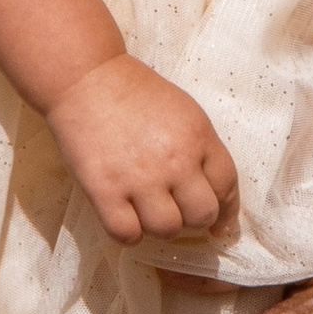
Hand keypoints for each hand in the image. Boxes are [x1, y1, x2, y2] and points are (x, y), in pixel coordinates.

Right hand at [46, 56, 237, 243]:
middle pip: (202, 215)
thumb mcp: (184, 112)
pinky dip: (127, 232)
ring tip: (145, 210)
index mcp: (199, 137)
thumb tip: (213, 192)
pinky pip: (127, 234)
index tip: (217, 222)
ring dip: (158, 226)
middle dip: (192, 219)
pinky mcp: (105, 191)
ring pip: (167, 230)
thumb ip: (201, 149)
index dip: (225, 209)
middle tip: (176, 209)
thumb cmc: (135, 93)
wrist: (85, 78)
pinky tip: (122, 216)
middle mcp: (175, 160)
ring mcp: (140, 178)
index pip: (227, 187)